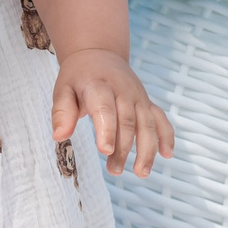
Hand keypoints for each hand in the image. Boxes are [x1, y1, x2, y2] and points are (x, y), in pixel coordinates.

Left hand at [52, 48, 174, 177]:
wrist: (98, 54)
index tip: (105, 151)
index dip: (107, 130)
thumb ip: (62, 112)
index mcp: (99, 85)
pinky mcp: (146, 102)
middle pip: (127, 121)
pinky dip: (166, 135)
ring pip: (147, 123)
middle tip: (114, 171)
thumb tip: (59, 136)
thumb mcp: (62, 89)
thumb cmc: (77, 77)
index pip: (105, 108)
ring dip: (147, 149)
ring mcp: (138, 96)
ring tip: (141, 172)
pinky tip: (167, 154)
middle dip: (123, 148)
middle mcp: (123, 90)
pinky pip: (160, 118)